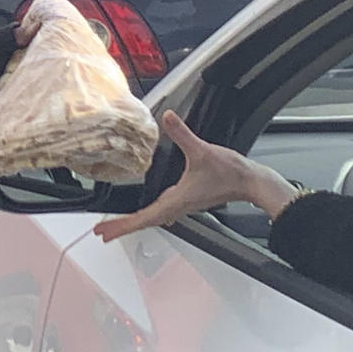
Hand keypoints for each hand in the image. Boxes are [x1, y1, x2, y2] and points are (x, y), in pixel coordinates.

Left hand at [91, 111, 297, 244]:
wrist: (250, 182)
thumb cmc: (229, 172)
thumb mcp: (201, 150)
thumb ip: (182, 134)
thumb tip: (168, 118)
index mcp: (176, 201)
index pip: (143, 218)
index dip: (122, 226)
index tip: (105, 232)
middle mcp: (177, 207)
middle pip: (144, 221)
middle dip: (122, 227)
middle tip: (102, 233)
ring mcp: (183, 206)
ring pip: (153, 218)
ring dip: (134, 223)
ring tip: (116, 226)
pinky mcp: (188, 201)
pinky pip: (163, 212)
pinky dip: (149, 215)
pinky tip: (148, 214)